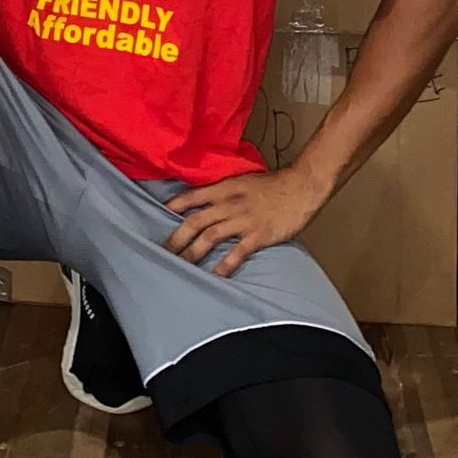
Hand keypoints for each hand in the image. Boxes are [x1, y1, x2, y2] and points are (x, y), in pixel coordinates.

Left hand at [164, 168, 325, 275]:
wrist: (301, 187)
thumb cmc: (274, 184)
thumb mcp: (243, 180)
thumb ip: (225, 190)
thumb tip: (207, 201)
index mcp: (225, 188)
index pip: (192, 196)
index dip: (173, 206)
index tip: (156, 216)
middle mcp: (230, 203)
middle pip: (195, 221)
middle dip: (176, 238)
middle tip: (161, 253)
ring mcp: (243, 220)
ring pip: (210, 237)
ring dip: (192, 253)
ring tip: (179, 267)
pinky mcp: (258, 235)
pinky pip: (237, 253)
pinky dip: (224, 266)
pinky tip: (214, 277)